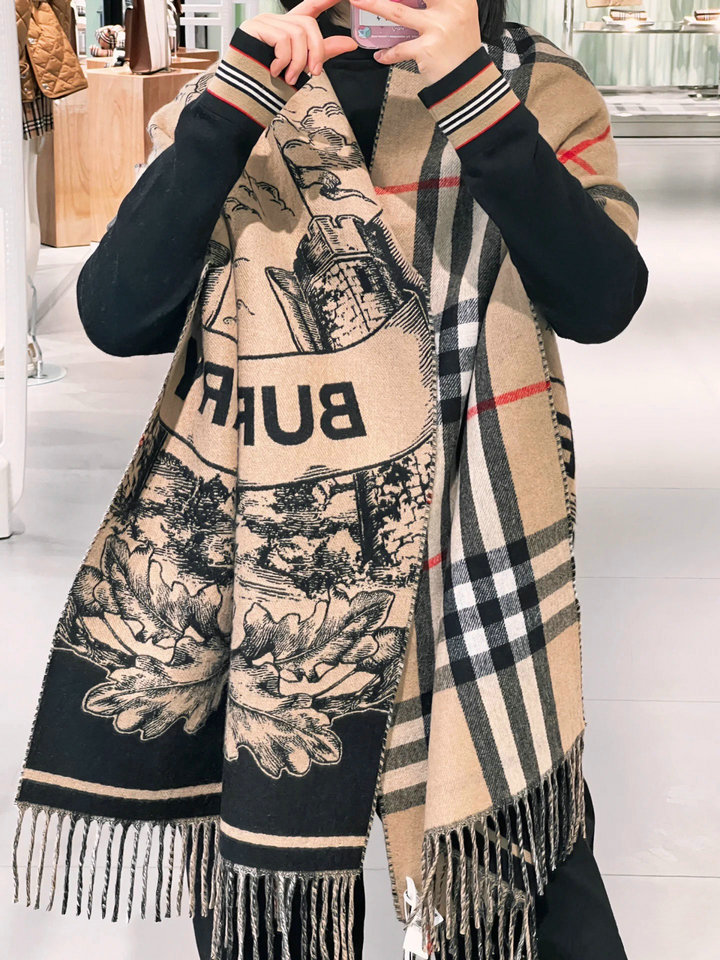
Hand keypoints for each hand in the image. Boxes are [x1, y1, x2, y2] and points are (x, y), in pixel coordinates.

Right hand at [240, 0, 358, 85]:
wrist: (245, 96)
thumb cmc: (270, 81)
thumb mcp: (303, 65)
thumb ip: (324, 52)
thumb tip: (350, 43)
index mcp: (288, 28)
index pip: (311, 6)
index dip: (325, 1)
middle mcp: (277, 21)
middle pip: (309, 25)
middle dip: (316, 51)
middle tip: (313, 72)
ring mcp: (265, 22)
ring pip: (297, 34)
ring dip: (298, 62)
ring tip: (288, 76)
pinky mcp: (255, 28)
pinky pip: (283, 39)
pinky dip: (284, 60)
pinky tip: (275, 70)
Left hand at [347, 0, 481, 84]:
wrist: (468, 80)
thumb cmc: (460, 48)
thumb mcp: (458, 17)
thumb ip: (439, 4)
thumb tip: (410, 0)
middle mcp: (450, 7)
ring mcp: (438, 28)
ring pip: (397, 12)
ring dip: (374, 5)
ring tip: (358, 1)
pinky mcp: (426, 49)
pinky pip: (399, 48)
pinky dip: (387, 53)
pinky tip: (380, 55)